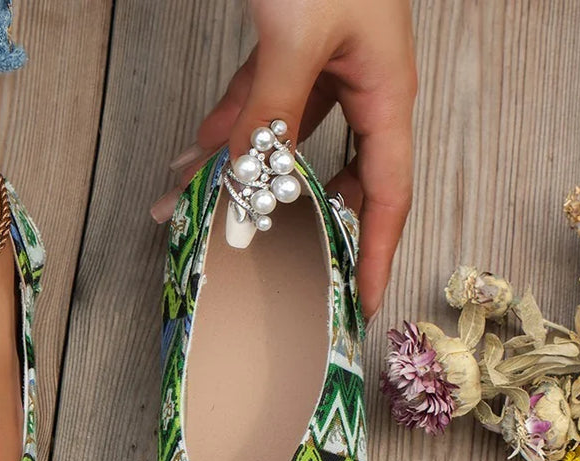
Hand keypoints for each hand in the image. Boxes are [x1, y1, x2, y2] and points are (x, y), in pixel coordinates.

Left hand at [153, 0, 416, 320]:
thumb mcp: (296, 37)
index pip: (388, 195)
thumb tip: (244, 191)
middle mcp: (359, 88)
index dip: (378, 254)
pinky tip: (191, 161)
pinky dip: (224, 133)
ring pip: (281, 146)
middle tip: (270, 277)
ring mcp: (320, 70)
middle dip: (296, 227)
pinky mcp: (284, 52)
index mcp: (386, 91)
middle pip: (333, 181)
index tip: (361, 304)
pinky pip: (254, 108)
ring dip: (238, 179)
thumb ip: (269, 115)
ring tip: (194, 216)